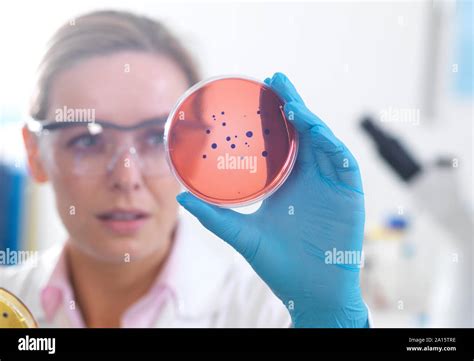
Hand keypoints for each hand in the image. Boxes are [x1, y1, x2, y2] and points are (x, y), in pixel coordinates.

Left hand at [176, 72, 367, 327]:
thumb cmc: (280, 264)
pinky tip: (315, 131)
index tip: (259, 94)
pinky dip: (331, 145)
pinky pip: (343, 163)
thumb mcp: (243, 234)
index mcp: (288, 182)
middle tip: (275, 80)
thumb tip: (181, 197)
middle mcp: (310, 177)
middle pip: (304, 132)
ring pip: (323, 141)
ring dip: (309, 119)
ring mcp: (330, 183)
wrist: (310, 291)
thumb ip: (214, 216)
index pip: (283, 141)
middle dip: (292, 104)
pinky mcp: (349, 194)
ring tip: (289, 101)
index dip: (273, 117)